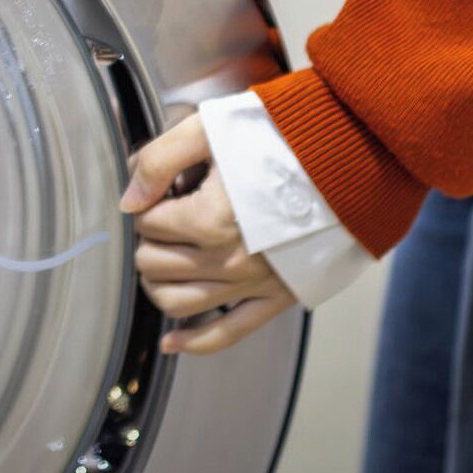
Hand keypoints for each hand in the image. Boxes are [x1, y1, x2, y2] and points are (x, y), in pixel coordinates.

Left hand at [120, 114, 298, 355]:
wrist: (344, 158)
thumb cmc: (278, 138)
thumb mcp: (210, 129)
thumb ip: (158, 161)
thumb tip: (128, 201)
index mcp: (210, 219)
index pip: (147, 222)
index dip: (148, 203)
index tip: (165, 190)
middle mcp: (229, 259)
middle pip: (154, 265)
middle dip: (150, 241)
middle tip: (164, 220)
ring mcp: (253, 284)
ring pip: (177, 303)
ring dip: (159, 284)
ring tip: (165, 259)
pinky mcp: (276, 298)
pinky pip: (227, 334)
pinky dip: (193, 342)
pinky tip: (173, 341)